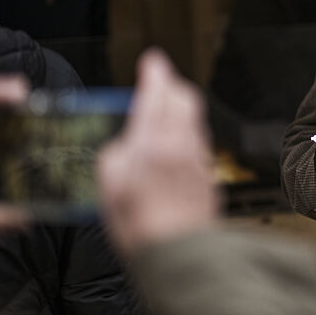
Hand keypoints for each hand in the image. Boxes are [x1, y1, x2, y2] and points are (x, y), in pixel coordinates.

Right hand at [96, 49, 218, 257]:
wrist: (179, 254)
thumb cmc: (138, 223)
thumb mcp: (108, 183)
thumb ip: (117, 152)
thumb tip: (128, 143)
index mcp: (154, 139)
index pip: (158, 90)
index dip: (155, 71)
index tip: (152, 60)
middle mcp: (182, 143)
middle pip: (185, 98)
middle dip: (172, 85)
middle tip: (159, 83)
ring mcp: (199, 159)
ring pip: (194, 120)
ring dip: (181, 109)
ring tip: (164, 114)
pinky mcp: (208, 177)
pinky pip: (198, 144)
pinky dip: (187, 134)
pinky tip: (175, 147)